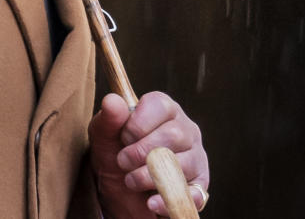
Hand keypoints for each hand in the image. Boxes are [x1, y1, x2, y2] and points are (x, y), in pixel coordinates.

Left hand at [89, 91, 208, 217]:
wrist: (120, 194)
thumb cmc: (115, 156)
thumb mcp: (104, 138)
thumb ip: (108, 119)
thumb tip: (112, 101)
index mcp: (165, 110)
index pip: (160, 105)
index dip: (137, 124)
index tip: (123, 138)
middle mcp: (185, 130)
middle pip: (173, 135)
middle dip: (141, 153)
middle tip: (123, 162)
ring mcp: (195, 157)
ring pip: (182, 164)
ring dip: (149, 177)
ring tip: (131, 181)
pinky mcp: (199, 186)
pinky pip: (194, 194)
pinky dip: (168, 201)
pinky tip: (151, 202)